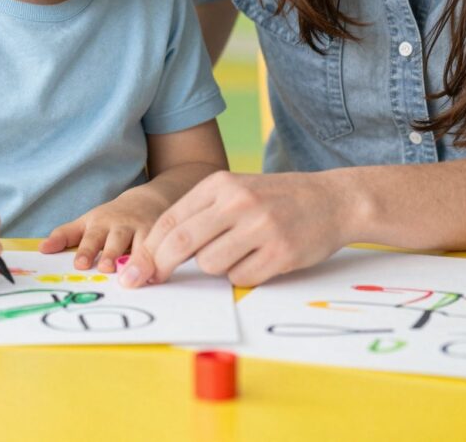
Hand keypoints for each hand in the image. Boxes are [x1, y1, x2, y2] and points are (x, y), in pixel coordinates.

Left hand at [38, 188, 166, 271]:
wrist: (146, 201)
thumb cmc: (111, 218)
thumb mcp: (87, 222)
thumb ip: (65, 235)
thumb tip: (42, 249)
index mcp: (100, 224)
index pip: (91, 237)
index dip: (86, 251)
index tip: (80, 264)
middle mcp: (120, 226)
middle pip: (115, 240)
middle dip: (110, 253)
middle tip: (105, 268)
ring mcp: (142, 230)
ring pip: (140, 244)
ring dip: (136, 259)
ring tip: (130, 275)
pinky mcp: (160, 236)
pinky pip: (160, 249)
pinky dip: (159, 262)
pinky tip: (156, 276)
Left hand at [120, 170, 350, 287]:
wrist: (332, 199)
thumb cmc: (274, 198)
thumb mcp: (235, 190)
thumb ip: (199, 213)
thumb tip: (156, 250)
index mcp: (220, 184)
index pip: (170, 220)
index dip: (148, 249)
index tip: (134, 271)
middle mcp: (238, 202)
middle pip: (182, 243)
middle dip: (161, 267)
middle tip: (153, 281)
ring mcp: (260, 227)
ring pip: (210, 264)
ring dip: (216, 268)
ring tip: (237, 252)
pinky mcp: (280, 252)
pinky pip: (241, 277)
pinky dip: (243, 275)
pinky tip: (259, 259)